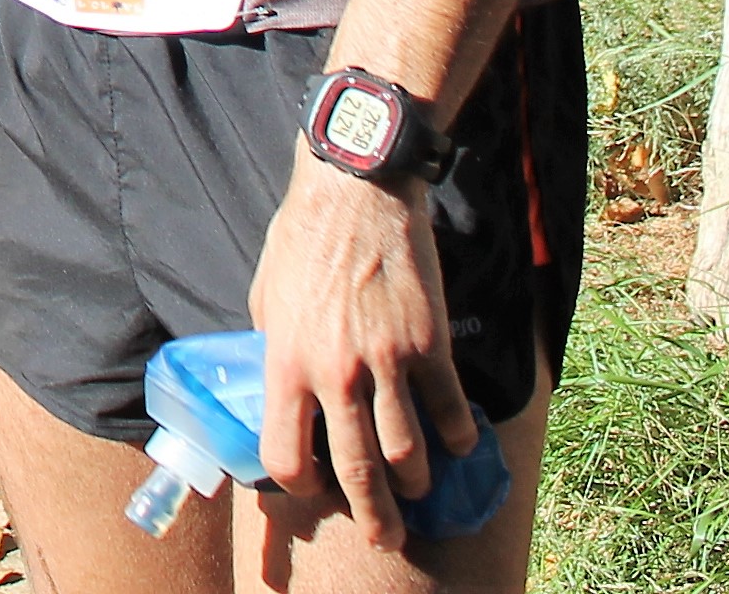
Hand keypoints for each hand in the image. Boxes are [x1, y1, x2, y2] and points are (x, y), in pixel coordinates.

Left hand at [248, 157, 480, 549]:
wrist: (355, 192)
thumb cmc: (302, 240)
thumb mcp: (267, 298)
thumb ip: (276, 350)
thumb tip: (284, 387)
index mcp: (286, 363)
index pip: (286, 455)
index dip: (301, 485)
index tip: (315, 488)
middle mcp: (334, 373)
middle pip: (354, 471)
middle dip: (374, 515)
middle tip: (387, 536)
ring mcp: (385, 361)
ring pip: (406, 451)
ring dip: (416, 481)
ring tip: (420, 488)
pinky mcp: (429, 344)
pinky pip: (449, 409)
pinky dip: (459, 436)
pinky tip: (461, 444)